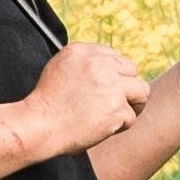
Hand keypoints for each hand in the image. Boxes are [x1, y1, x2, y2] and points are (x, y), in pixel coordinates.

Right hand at [26, 40, 151, 155]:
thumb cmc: (46, 103)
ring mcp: (110, 86)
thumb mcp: (59, 68)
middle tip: (116, 101)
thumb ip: (84, 62)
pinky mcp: (116, 109)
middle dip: (127, 86)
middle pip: (131, 70)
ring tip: (119, 113)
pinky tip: (105, 128)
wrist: (39, 125)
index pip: (113, 55)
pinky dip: (120, 126)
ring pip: (141, 91)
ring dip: (133, 104)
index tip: (106, 86)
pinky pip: (131, 116)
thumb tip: (107, 65)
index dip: (113, 73)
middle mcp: (99, 64)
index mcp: (82, 51)